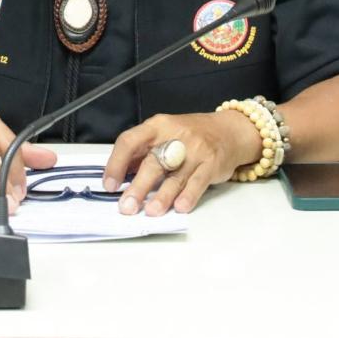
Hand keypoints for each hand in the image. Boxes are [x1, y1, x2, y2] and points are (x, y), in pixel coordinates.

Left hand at [102, 111, 260, 215]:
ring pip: (175, 176)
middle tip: (126, 206)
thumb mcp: (163, 133)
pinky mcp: (211, 163)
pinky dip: (188, 195)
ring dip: (162, 196)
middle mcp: (175, 136)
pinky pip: (198, 182)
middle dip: (138, 187)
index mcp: (157, 126)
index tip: (110, 184)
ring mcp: (195, 150)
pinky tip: (180, 207)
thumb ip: (142, 152)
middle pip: (152, 162)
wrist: (228, 131)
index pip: (130, 141)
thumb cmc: (191, 135)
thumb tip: (119, 174)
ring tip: (151, 211)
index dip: (116, 163)